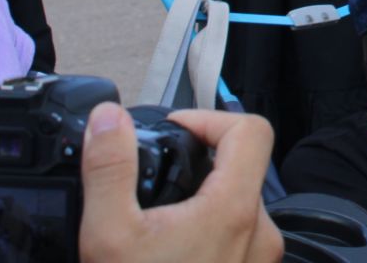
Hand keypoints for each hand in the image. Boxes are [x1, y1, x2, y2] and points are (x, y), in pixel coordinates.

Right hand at [79, 104, 282, 262]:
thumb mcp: (109, 236)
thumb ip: (109, 169)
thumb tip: (107, 118)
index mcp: (234, 209)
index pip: (250, 129)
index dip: (209, 117)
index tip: (174, 129)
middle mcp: (258, 233)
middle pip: (243, 167)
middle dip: (198, 163)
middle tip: (156, 174)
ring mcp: (258, 261)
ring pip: (238, 206)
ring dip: (202, 200)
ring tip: (157, 217)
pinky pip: (236, 240)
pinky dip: (206, 233)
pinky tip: (168, 251)